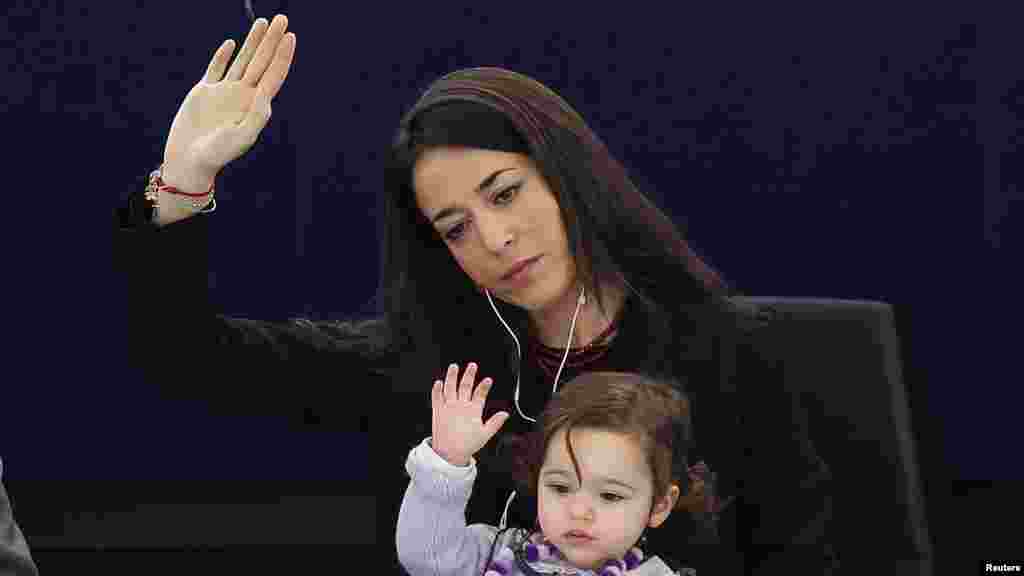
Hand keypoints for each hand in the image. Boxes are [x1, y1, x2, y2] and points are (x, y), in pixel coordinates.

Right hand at [162, 14, 295, 186]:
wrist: (189, 161)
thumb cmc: (217, 155)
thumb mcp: (240, 138)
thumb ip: (256, 117)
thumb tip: (266, 94)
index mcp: (254, 106)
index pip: (273, 75)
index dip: (283, 55)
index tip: (291, 35)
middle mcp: (242, 96)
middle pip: (261, 61)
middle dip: (272, 40)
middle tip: (282, 18)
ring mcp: (224, 92)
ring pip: (242, 60)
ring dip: (254, 42)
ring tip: (263, 22)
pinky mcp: (204, 93)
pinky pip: (216, 69)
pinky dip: (223, 55)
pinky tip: (232, 44)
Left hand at [431, 363, 508, 466]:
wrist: (448, 454)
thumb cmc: (466, 445)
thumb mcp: (485, 434)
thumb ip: (495, 422)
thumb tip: (505, 414)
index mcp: (473, 411)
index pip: (480, 394)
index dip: (484, 386)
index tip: (488, 379)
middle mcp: (460, 406)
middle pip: (466, 386)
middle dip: (470, 374)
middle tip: (472, 365)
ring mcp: (448, 407)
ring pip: (450, 387)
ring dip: (452, 375)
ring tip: (454, 367)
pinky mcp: (438, 411)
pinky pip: (436, 396)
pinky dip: (437, 389)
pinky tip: (438, 382)